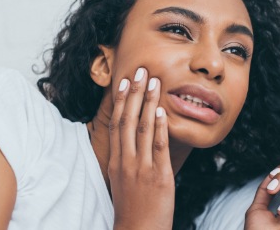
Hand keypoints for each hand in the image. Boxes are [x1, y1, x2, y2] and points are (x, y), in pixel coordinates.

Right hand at [109, 67, 173, 229]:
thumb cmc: (132, 207)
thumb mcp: (123, 180)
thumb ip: (126, 158)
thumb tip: (130, 140)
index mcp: (116, 161)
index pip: (117, 124)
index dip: (120, 101)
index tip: (124, 81)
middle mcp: (126, 161)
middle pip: (128, 120)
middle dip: (134, 93)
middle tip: (140, 70)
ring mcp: (142, 168)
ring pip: (143, 129)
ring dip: (148, 103)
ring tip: (153, 82)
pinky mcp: (159, 176)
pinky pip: (159, 148)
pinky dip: (160, 128)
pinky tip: (162, 111)